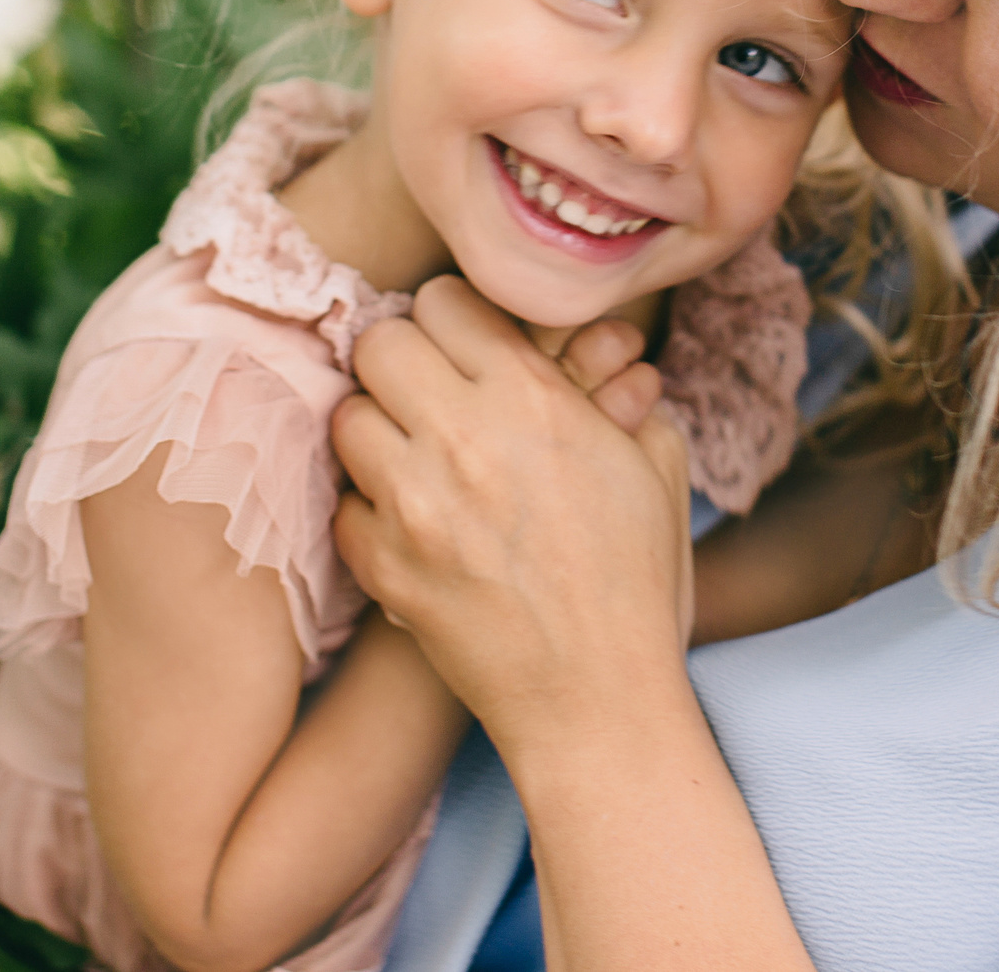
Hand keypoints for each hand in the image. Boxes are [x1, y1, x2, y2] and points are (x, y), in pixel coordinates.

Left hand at [332, 277, 694, 746]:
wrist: (599, 698)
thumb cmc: (640, 578)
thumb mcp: (654, 461)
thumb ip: (614, 390)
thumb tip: (587, 354)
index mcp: (532, 398)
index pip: (444, 301)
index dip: (457, 319)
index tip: (469, 346)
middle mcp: (462, 438)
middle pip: (379, 344)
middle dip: (405, 360)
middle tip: (433, 393)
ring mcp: (413, 504)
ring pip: (347, 417)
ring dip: (380, 428)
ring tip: (418, 456)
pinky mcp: (384, 565)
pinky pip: (343, 502)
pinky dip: (371, 507)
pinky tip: (413, 522)